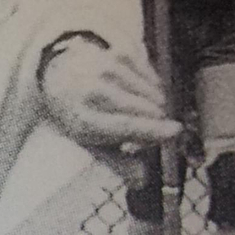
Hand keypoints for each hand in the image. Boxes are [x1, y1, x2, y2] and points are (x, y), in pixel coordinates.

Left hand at [41, 39, 180, 150]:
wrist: (59, 75)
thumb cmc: (78, 114)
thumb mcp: (89, 142)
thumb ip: (118, 163)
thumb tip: (142, 181)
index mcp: (83, 120)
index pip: (124, 126)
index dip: (152, 130)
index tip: (175, 132)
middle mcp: (94, 91)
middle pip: (144, 108)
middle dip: (157, 120)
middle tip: (154, 128)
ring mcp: (107, 68)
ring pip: (151, 91)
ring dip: (157, 103)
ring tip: (145, 110)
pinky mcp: (119, 53)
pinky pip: (151, 74)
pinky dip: (153, 85)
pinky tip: (141, 91)